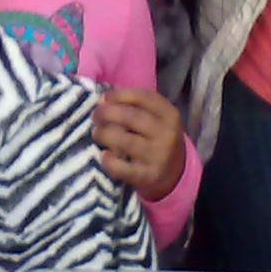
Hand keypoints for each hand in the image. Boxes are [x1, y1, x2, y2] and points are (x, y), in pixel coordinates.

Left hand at [93, 87, 185, 201]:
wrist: (176, 174)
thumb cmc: (158, 139)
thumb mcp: (158, 119)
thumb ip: (136, 106)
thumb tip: (103, 100)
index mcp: (170, 115)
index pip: (142, 97)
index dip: (118, 95)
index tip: (104, 98)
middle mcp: (166, 134)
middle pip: (130, 117)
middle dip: (106, 113)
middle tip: (95, 115)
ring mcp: (157, 157)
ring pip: (122, 140)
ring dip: (102, 134)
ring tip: (97, 133)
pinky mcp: (146, 176)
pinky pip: (120, 168)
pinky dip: (108, 161)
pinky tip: (104, 155)